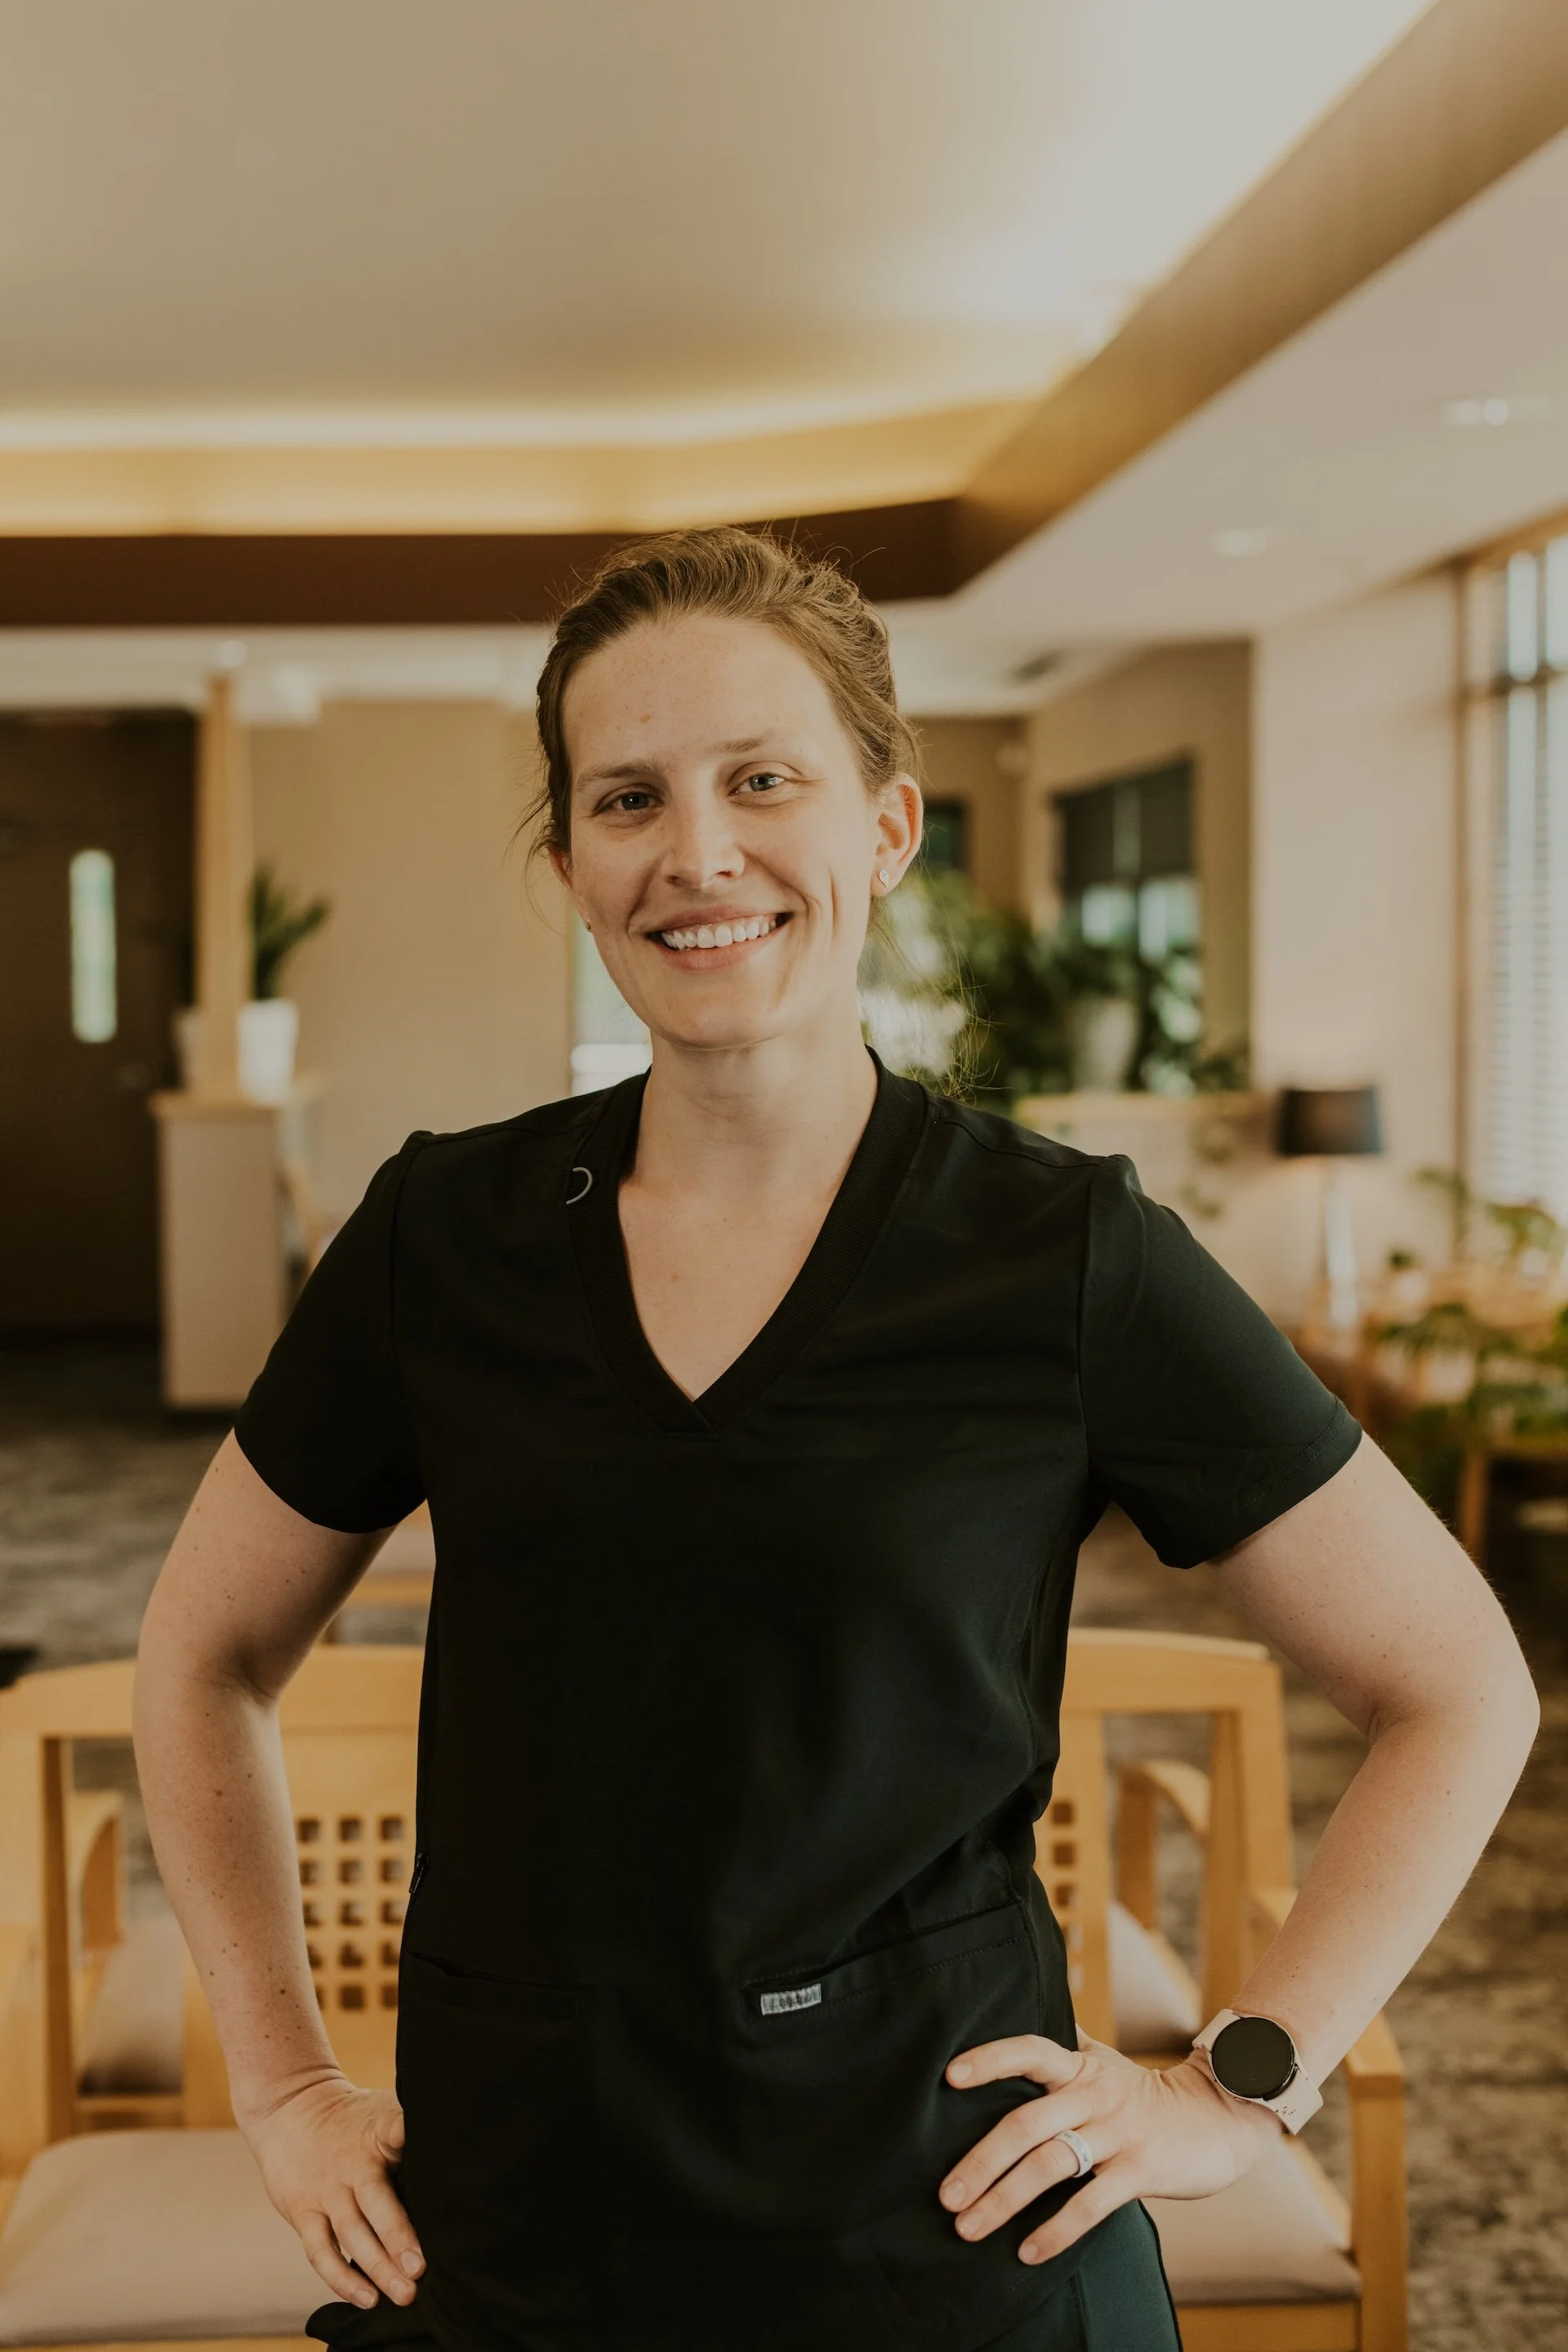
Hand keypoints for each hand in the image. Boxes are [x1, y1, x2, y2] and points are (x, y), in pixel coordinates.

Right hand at [240, 2068, 424, 2309]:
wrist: (292, 2109)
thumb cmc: (354, 2121)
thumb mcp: (383, 2113)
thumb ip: (411, 2135)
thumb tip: (461, 2155)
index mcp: (378, 2131)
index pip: (396, 2130)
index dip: (410, 2138)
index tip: (438, 2152)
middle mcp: (352, 2163)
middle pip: (377, 2201)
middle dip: (399, 2236)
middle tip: (421, 2269)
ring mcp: (326, 2189)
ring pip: (351, 2232)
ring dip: (378, 2266)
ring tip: (404, 2293)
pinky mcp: (303, 2211)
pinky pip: (321, 2251)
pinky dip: (343, 2278)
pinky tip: (368, 2298)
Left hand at [940, 2029, 1283, 2264]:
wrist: (1219, 2118)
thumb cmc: (1145, 2094)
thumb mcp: (1105, 2061)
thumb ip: (1066, 2044)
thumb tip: (1031, 2005)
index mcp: (1080, 2067)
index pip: (1029, 2051)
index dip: (990, 2060)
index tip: (949, 2077)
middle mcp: (1095, 2095)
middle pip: (1026, 2123)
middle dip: (980, 2161)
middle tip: (946, 2196)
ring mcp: (1119, 2133)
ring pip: (1051, 2165)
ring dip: (1005, 2199)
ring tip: (969, 2227)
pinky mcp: (1142, 2171)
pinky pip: (1091, 2204)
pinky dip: (1056, 2231)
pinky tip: (1027, 2252)